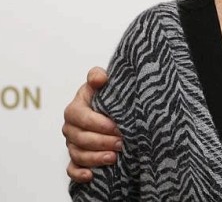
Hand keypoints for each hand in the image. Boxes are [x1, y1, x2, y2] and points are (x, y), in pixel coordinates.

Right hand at [62, 67, 120, 182]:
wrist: (111, 107)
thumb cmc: (106, 94)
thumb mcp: (103, 81)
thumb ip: (97, 76)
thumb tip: (98, 78)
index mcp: (75, 108)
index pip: (80, 117)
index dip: (97, 123)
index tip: (116, 126)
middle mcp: (71, 127)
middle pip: (80, 138)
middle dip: (101, 142)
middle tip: (121, 142)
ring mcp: (72, 144)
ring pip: (78, 154)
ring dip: (95, 158)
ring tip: (114, 157)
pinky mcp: (76, 158)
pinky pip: (72, 169)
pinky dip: (79, 174)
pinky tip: (92, 175)